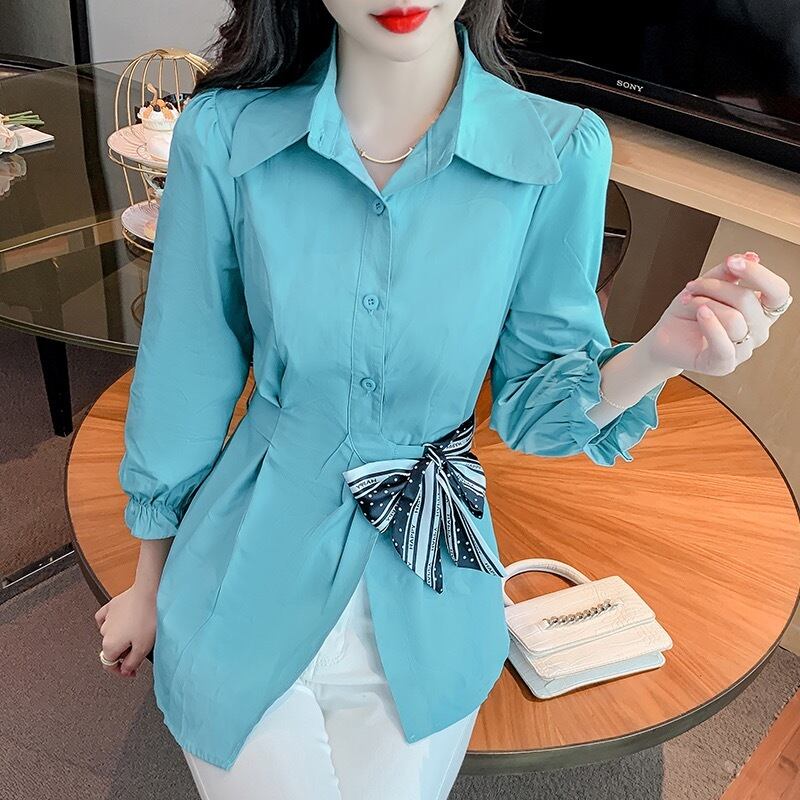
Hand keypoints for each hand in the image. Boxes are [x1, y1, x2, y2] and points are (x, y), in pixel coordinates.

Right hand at [94, 583, 156, 677]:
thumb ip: (131, 663)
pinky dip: (110, 622)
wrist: (149, 593)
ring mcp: (107, 618)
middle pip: (111, 650)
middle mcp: (104, 632)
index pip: (109, 665)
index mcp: (110, 645)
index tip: (132, 671)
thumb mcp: (143, 648)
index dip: (121, 671)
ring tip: (136, 634)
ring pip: (109, 634)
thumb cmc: (148, 619)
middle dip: (123, 653)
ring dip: (120, 638)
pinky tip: (118, 622)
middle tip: (139, 651)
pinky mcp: (111, 606)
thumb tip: (124, 670)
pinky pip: (104, 618)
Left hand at [640, 252, 791, 375]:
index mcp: (760, 310)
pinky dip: (711, 326)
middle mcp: (758, 331)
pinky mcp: (723, 364)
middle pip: (748, 301)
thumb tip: (751, 256)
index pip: (778, 291)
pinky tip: (700, 314)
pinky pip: (724, 346)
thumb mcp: (705, 285)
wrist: (665, 337)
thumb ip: (726, 272)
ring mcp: (743, 350)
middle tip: (692, 285)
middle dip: (716, 287)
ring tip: (687, 302)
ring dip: (704, 304)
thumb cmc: (688, 312)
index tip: (733, 262)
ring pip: (734, 319)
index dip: (759, 274)